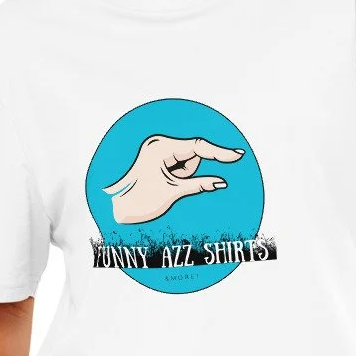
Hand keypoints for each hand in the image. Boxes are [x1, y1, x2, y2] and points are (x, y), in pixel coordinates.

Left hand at [102, 135, 245, 224]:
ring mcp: (157, 152)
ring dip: (182, 177)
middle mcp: (159, 145)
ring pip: (186, 163)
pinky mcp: (157, 160)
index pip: (198, 146)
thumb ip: (199, 184)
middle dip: (189, 172)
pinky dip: (178, 177)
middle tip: (172, 185)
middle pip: (192, 155)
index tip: (238, 155)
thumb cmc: (140, 200)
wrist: (118, 211)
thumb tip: (221, 183)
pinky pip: (178, 167)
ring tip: (164, 187)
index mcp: (161, 148)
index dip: (219, 152)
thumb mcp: (173, 192)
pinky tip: (163, 185)